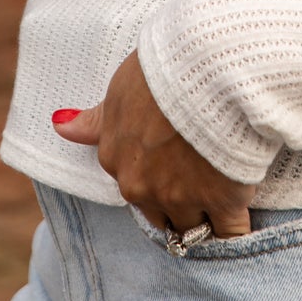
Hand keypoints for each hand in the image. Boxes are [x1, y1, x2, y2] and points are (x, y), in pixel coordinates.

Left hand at [52, 52, 256, 236]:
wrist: (211, 67)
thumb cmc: (166, 68)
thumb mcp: (122, 88)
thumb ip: (96, 119)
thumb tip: (60, 124)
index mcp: (116, 158)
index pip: (133, 185)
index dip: (158, 176)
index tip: (176, 161)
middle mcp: (141, 186)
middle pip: (159, 214)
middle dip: (176, 205)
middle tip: (200, 181)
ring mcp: (181, 198)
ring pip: (191, 228)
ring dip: (204, 220)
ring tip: (224, 202)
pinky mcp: (221, 201)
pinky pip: (229, 233)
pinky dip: (235, 231)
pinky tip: (241, 219)